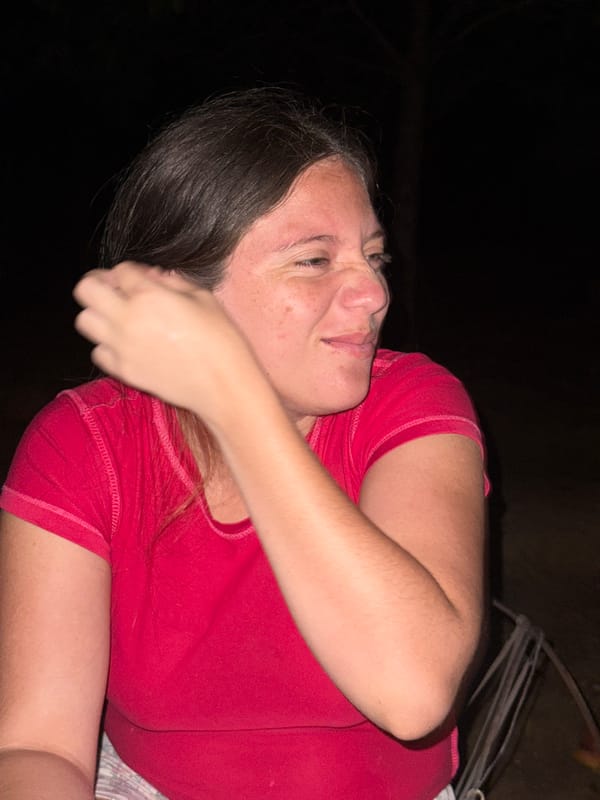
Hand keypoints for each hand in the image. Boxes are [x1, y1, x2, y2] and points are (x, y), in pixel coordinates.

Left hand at [73, 262, 259, 421]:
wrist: (223, 384)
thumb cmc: (220, 339)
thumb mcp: (203, 297)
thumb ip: (173, 282)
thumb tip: (154, 278)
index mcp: (148, 295)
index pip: (119, 270)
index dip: (130, 272)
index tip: (141, 279)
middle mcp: (127, 318)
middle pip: (86, 290)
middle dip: (99, 285)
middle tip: (116, 291)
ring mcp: (121, 346)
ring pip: (84, 320)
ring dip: (98, 315)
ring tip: (119, 319)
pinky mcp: (123, 370)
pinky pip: (98, 352)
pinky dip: (107, 345)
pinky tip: (127, 345)